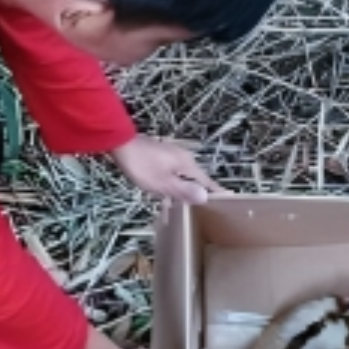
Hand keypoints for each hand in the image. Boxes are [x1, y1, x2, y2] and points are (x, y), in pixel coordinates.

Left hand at [109, 134, 223, 203]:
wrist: (120, 143)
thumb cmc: (142, 165)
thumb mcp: (163, 182)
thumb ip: (184, 190)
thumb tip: (206, 196)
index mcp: (186, 164)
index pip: (206, 180)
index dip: (215, 190)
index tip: (228, 197)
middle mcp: (182, 158)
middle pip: (195, 177)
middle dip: (199, 190)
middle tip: (204, 205)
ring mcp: (171, 155)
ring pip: (182, 175)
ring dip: (183, 188)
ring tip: (183, 203)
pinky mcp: (160, 155)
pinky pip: (172, 172)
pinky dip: (173, 183)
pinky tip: (165, 191)